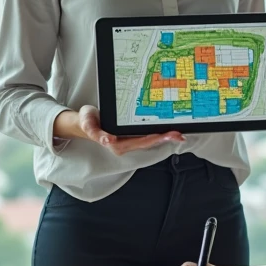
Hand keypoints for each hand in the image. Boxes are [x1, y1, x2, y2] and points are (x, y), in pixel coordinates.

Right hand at [61, 105, 184, 155]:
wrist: (86, 122)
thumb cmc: (88, 122)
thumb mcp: (87, 124)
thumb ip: (95, 132)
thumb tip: (107, 139)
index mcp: (116, 143)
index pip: (137, 142)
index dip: (151, 140)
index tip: (163, 136)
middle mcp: (125, 143)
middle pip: (147, 142)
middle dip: (163, 139)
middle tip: (178, 135)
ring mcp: (129, 139)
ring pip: (150, 140)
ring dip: (164, 137)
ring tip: (179, 134)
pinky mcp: (132, 135)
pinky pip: (147, 134)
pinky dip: (159, 133)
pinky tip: (170, 131)